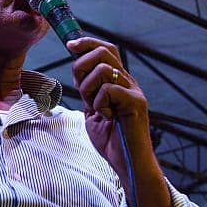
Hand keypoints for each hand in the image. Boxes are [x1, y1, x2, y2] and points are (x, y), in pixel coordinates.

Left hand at [68, 37, 152, 177]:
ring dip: (88, 89)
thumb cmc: (111, 140)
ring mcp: (134, 91)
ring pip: (102, 70)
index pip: (106, 50)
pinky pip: (108, 90)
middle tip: (81, 90)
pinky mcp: (136, 103)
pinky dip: (99, 104)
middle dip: (82, 66)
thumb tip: (78, 72)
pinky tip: (107, 117)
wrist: (127, 163)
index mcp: (118, 82)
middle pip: (104, 52)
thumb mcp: (92, 111)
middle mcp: (128, 82)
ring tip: (96, 108)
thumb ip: (88, 92)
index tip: (70, 45)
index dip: (87, 43)